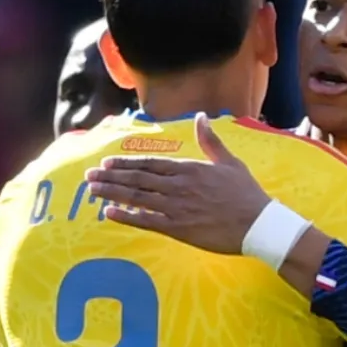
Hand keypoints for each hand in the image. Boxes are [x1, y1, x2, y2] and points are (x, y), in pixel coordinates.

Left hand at [86, 112, 270, 253]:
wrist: (258, 223)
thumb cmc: (246, 193)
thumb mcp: (230, 162)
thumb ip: (211, 141)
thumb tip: (202, 117)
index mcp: (189, 168)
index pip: (150, 164)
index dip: (126, 164)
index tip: (107, 163)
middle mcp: (178, 186)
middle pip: (137, 179)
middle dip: (110, 176)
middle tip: (88, 176)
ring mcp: (176, 207)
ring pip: (137, 198)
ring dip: (112, 193)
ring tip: (92, 190)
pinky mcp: (178, 228)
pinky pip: (146, 221)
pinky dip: (126, 216)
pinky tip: (108, 213)